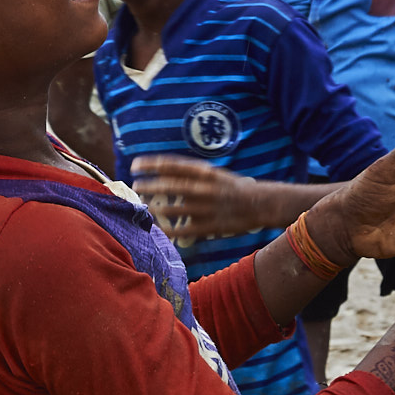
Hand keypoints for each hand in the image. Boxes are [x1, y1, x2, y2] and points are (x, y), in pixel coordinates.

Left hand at [130, 157, 272, 241]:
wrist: (260, 204)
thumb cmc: (233, 187)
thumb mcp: (214, 173)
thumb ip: (192, 174)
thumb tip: (164, 173)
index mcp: (205, 172)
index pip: (172, 165)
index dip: (151, 164)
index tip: (135, 165)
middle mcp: (204, 188)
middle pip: (169, 186)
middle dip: (148, 186)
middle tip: (134, 186)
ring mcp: (206, 208)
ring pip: (173, 209)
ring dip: (155, 208)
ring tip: (144, 206)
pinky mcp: (210, 226)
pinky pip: (184, 229)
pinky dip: (169, 229)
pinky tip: (158, 228)